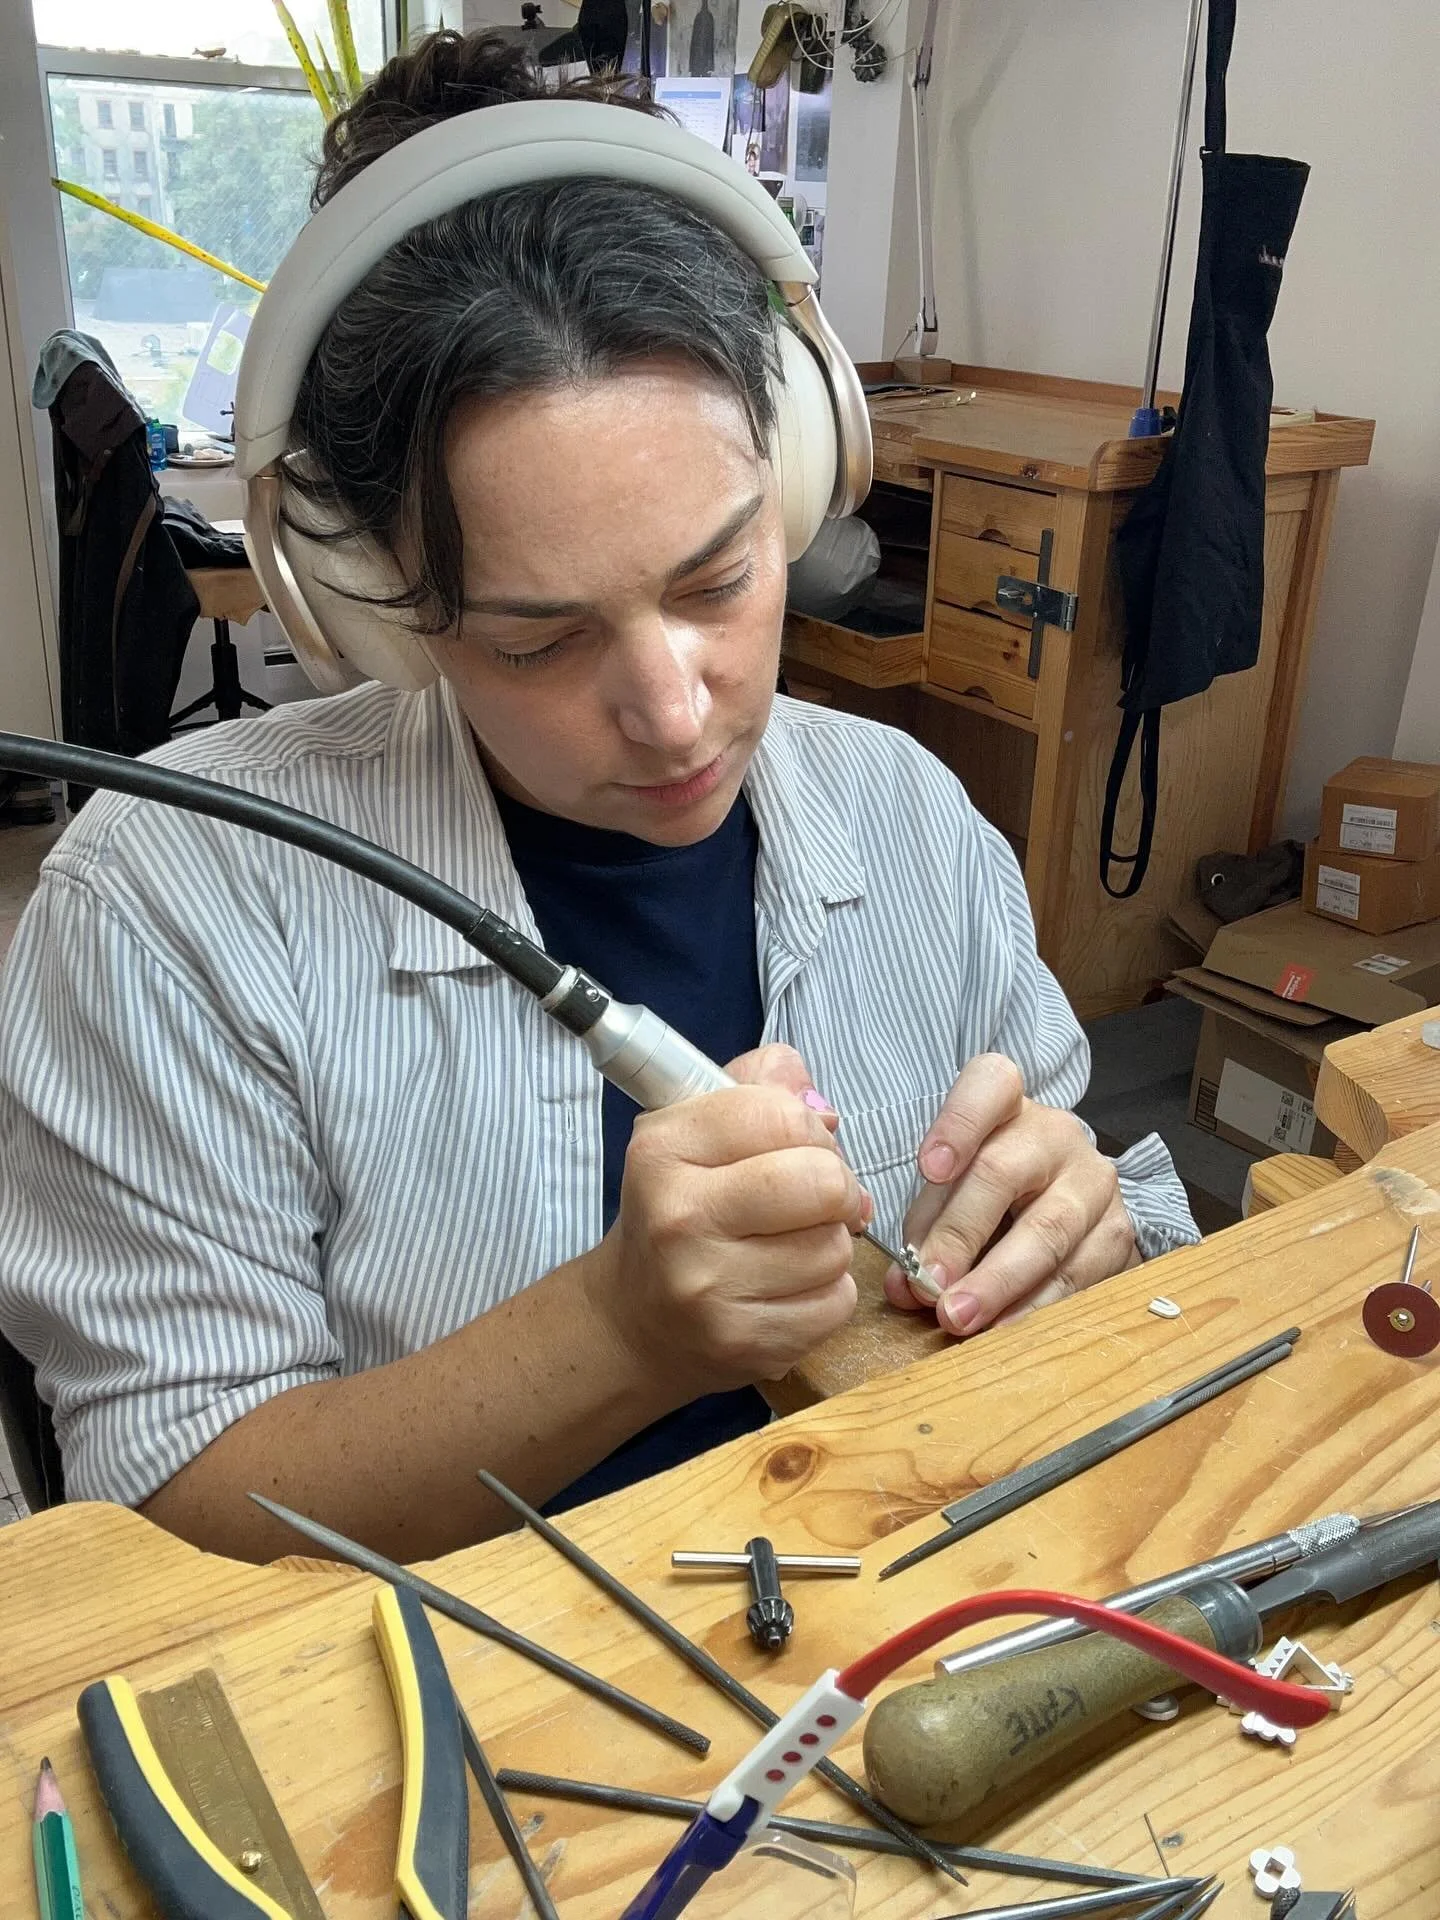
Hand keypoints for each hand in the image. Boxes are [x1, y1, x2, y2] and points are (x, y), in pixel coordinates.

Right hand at [587, 1046, 865, 1393]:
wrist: (633, 1321)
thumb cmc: (679, 1212)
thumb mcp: (695, 1134)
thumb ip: (759, 1089)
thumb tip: (821, 1105)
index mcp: (663, 1150)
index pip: (781, 1115)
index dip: (811, 1129)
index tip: (802, 1148)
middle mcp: (678, 1218)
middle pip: (822, 1182)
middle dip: (837, 1186)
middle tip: (819, 1198)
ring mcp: (709, 1288)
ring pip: (835, 1247)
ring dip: (830, 1243)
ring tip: (793, 1246)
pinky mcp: (744, 1343)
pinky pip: (836, 1303)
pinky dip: (828, 1293)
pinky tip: (789, 1289)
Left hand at [883, 1054, 1138, 1336]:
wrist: (1069, 1198)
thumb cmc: (992, 1187)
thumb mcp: (954, 1184)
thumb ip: (926, 1225)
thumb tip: (905, 1285)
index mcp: (1006, 1103)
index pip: (989, 1085)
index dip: (957, 1124)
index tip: (930, 1168)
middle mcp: (1054, 1133)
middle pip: (1003, 1172)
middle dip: (960, 1235)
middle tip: (929, 1284)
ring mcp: (1092, 1180)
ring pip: (1047, 1230)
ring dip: (997, 1282)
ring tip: (958, 1317)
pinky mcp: (1118, 1230)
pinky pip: (1077, 1272)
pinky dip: (1033, 1306)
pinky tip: (1002, 1327)